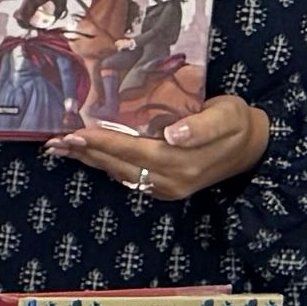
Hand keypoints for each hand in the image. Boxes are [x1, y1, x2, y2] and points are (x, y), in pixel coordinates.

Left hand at [59, 94, 271, 202]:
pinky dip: (106, 166)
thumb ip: (201, 126)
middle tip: (54, 142)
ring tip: (62, 149)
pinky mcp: (164, 190)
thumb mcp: (227, 115)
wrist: (253, 147)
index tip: (75, 134)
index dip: (103, 143)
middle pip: (119, 165)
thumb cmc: (237, 122)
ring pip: (120, 174)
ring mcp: (167, 189)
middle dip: (86, 153)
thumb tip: (172, 135)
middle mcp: (171, 181)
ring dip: (90, 161)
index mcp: (183, 162)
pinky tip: (89, 156)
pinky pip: (129, 179)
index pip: (133, 150)